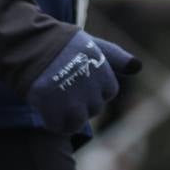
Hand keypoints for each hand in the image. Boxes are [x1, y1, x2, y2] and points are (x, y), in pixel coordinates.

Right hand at [26, 30, 140, 133]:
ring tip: (55, 96)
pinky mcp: (52, 109)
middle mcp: (91, 89)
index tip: (79, 76)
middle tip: (63, 83)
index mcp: (103, 72)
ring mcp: (72, 101)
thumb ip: (115, 57)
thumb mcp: (92, 45)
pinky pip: (58, 126)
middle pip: (92, 109)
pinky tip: (45, 104)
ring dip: (65, 114)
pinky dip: (51, 120)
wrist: (30, 43)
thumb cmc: (62, 44)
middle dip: (79, 100)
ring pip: (77, 122)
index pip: (108, 93)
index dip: (93, 87)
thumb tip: (138, 67)